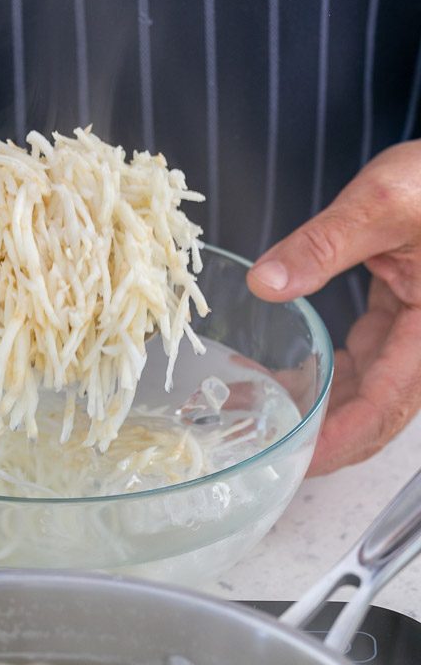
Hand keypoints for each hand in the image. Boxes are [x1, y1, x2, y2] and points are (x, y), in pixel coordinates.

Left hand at [246, 140, 420, 474]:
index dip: (342, 439)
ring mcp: (416, 336)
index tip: (299, 461)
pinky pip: (364, 365)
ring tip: (259, 416)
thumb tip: (265, 283)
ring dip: (319, 410)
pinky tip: (286, 378)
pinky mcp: (402, 321)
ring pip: (368, 393)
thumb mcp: (382, 204)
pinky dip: (326, 376)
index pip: (386, 405)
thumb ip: (323, 245)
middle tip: (264, 450)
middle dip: (322, 438)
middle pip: (377, 414)